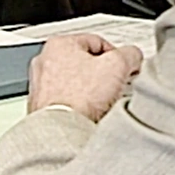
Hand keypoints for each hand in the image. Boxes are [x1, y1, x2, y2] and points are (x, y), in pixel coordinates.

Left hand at [28, 34, 142, 122]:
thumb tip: (133, 56)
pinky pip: (68, 102)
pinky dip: (79, 106)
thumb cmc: (79, 98)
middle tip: (113, 86)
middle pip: (86, 63)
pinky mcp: (42, 108)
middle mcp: (44, 62)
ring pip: (77, 84)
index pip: (98, 42)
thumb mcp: (117, 65)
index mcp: (59, 44)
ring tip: (102, 103)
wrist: (63, 132)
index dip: (117, 56)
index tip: (124, 69)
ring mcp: (41, 86)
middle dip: (103, 75)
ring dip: (92, 92)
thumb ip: (130, 54)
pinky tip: (89, 114)